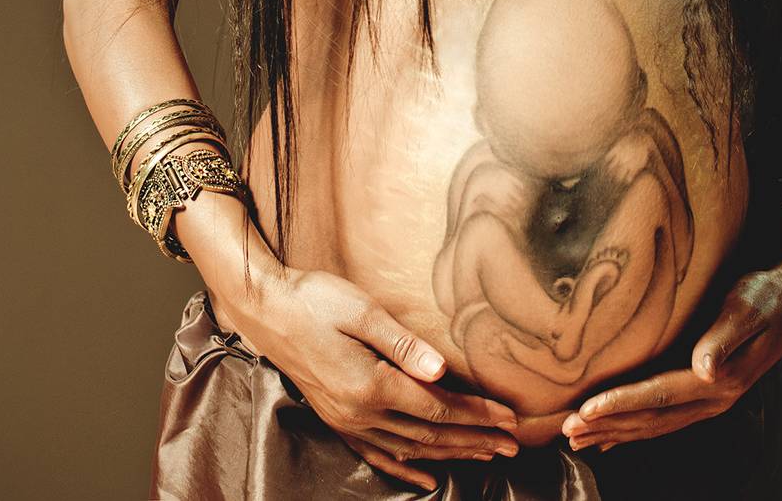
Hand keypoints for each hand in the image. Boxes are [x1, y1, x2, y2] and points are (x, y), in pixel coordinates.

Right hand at [213, 267, 520, 491]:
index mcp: (372, 385)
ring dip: (450, 455)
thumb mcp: (362, 311)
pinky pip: (377, 455)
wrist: (267, 311)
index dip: (477, 414)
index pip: (438, 407)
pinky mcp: (337, 420)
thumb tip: (441, 370)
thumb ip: (403, 343)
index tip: (510, 418)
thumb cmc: (315, 300)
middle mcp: (362, 412)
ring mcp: (348, 421)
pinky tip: (427, 481)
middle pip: (430, 434)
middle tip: (513, 445)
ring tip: (486, 457)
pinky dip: (406, 471)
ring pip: (410, 449)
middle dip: (475, 440)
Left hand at [561, 212, 781, 451]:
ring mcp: (710, 399)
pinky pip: (664, 416)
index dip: (622, 403)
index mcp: (721, 380)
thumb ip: (725, 336)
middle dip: (608, 425)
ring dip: (616, 431)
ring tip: (579, 438)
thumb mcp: (748, 307)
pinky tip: (611, 435)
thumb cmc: (768, 295)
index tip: (588, 409)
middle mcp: (714, 397)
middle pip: (653, 419)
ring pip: (655, 423)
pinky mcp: (704, 391)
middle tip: (567, 430)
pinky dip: (635, 427)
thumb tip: (706, 368)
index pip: (661, 396)